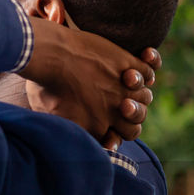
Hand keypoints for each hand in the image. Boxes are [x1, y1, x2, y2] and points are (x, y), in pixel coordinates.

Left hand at [19, 14, 159, 150]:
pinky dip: (149, 65)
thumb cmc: (43, 86)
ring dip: (140, 92)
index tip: (110, 130)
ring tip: (126, 79)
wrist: (50, 55)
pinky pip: (149, 70)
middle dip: (133, 115)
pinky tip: (142, 60)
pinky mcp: (127, 64)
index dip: (117, 134)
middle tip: (123, 105)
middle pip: (138, 121)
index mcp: (97, 127)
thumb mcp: (50, 116)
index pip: (119, 138)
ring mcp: (123, 88)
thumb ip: (66, 127)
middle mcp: (115, 111)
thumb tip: (69, 134)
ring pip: (146, 97)